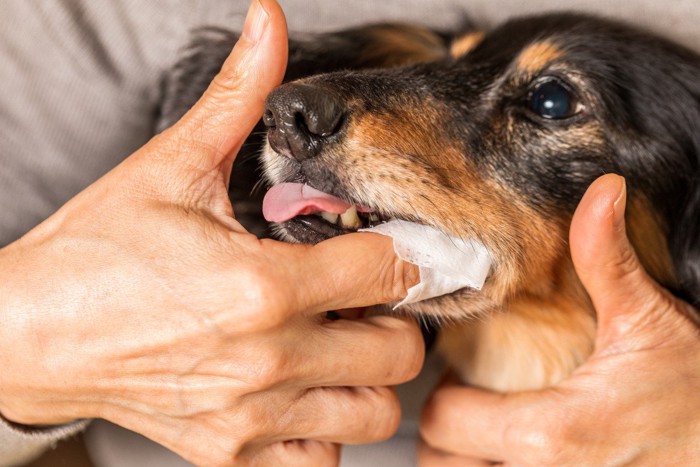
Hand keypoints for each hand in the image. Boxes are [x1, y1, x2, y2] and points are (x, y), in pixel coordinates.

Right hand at [0, 1, 422, 464]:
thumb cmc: (97, 254)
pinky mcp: (230, 453)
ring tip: (338, 341)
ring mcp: (252, 415)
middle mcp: (267, 358)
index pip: (390, 272)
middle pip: (400, 348)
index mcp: (263, 285)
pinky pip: (319, 461)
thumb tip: (268, 21)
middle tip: (362, 294)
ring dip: (369, 374)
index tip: (387, 245)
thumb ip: (237, 97)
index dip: (401, 252)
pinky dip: (326, 429)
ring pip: (374, 412)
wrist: (30, 334)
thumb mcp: (171, 167)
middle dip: (394, 315)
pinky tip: (302, 390)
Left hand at [419, 174, 699, 465]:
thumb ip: (607, 260)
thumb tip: (600, 192)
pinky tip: (518, 453)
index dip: (447, 389)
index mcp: (546, 434)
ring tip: (491, 430)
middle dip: (449, 430)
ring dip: (467, 458)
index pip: (440, 418)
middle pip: (440, 460)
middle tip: (474, 401)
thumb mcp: (650, 323)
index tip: (468, 373)